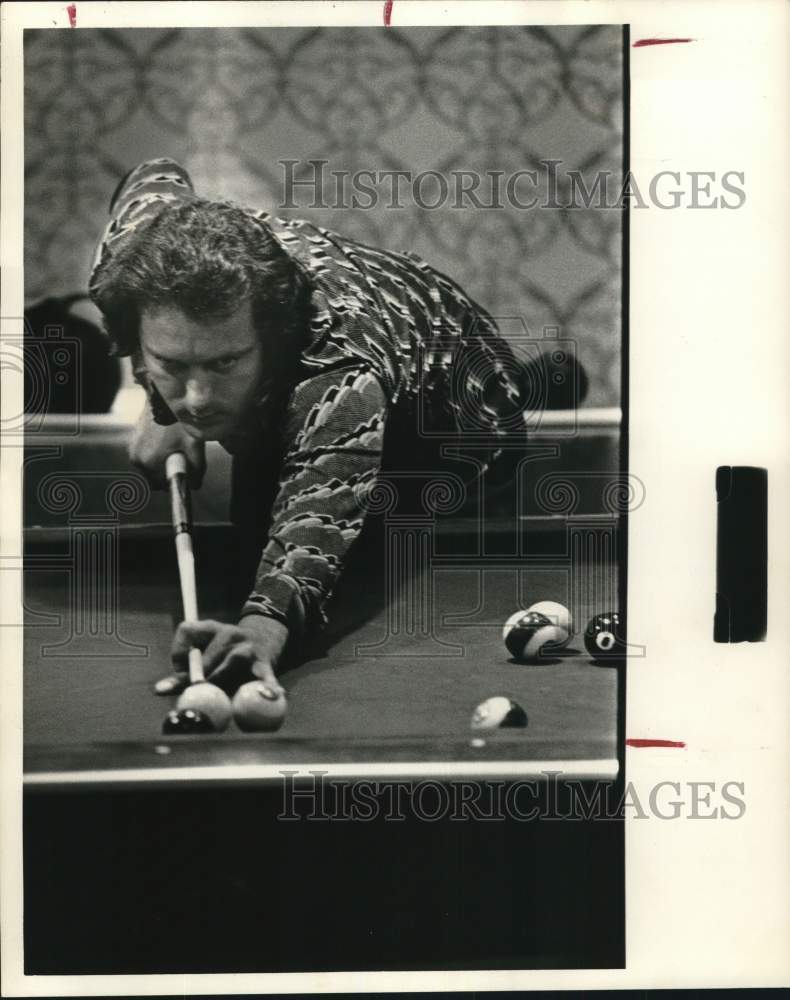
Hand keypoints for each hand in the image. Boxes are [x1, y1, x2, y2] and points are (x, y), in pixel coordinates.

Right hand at [129, 401, 205, 488]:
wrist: (164, 396)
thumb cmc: (180, 420)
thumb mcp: (194, 446)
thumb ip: (197, 469)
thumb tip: (195, 485)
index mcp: (150, 462)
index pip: (161, 485)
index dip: (175, 480)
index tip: (183, 470)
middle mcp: (137, 458)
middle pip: (155, 477)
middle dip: (168, 471)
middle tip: (181, 455)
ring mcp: (132, 449)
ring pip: (150, 466)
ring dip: (161, 461)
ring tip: (174, 444)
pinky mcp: (132, 441)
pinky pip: (145, 455)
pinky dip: (155, 452)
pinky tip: (165, 439)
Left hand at [154, 616, 288, 695]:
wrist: (265, 639)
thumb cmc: (227, 653)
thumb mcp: (207, 652)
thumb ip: (186, 672)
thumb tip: (159, 690)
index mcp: (210, 628)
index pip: (187, 630)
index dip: (178, 650)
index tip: (175, 668)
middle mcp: (229, 633)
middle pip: (208, 653)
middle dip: (198, 675)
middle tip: (194, 691)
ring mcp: (248, 647)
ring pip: (232, 661)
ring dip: (222, 679)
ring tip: (219, 696)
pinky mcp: (265, 663)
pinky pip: (264, 675)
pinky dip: (267, 685)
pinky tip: (272, 693)